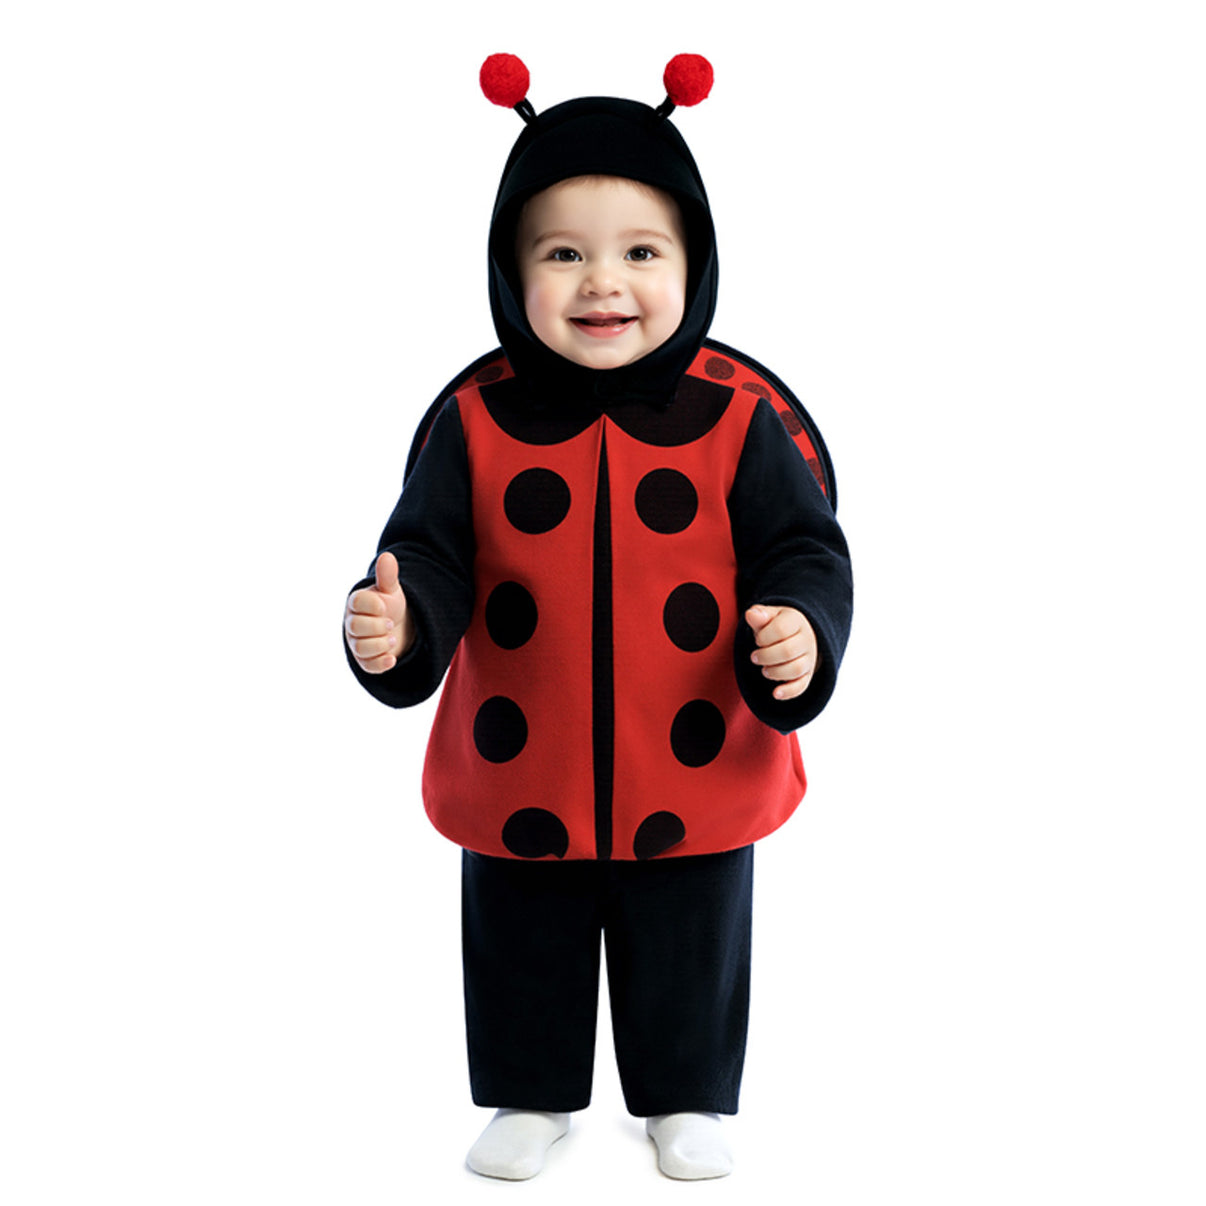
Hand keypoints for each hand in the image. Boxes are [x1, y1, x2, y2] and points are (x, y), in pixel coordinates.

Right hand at [344, 552, 413, 672]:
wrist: (398, 626)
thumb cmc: (389, 605)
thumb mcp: (391, 590)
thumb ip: (387, 576)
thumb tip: (387, 556)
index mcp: (357, 603)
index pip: (357, 602)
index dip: (373, 604)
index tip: (385, 605)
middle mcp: (352, 623)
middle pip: (356, 627)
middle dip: (377, 626)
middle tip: (390, 623)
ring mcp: (357, 642)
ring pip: (361, 647)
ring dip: (380, 644)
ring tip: (392, 638)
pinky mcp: (365, 660)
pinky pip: (368, 666)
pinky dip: (381, 663)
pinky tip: (392, 659)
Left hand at [745, 605, 817, 700]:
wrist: (796, 634)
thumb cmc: (777, 625)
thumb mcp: (769, 616)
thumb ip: (760, 615)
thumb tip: (751, 614)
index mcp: (796, 621)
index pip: (780, 629)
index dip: (763, 637)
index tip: (758, 640)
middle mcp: (806, 639)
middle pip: (788, 651)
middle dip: (766, 656)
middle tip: (755, 657)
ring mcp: (809, 658)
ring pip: (796, 669)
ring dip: (775, 672)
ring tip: (765, 670)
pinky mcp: (807, 675)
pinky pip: (802, 686)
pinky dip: (788, 692)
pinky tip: (775, 693)